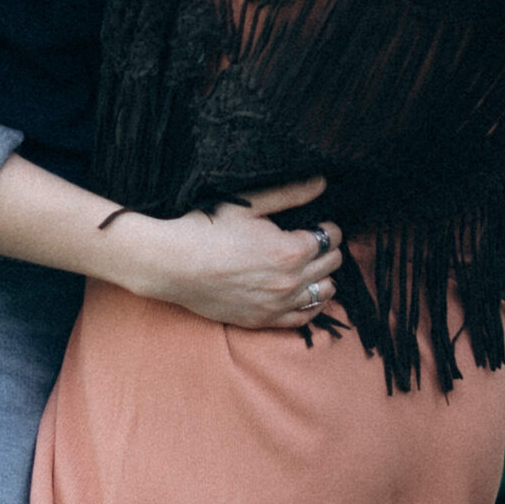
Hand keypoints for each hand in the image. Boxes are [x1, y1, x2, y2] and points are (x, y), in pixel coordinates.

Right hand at [141, 177, 342, 329]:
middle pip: (331, 264)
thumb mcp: (248, 204)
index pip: (330, 238)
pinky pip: (304, 317)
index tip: (318, 223)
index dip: (327, 227)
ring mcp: (277, 306)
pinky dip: (312, 304)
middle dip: (327, 249)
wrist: (173, 265)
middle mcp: (290, 282)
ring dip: (323, 276)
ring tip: (310, 265)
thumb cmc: (207, 230)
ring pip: (324, 292)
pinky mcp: (263, 321)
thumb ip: (289, 194)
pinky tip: (307, 292)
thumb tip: (321, 182)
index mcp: (290, 251)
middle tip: (313, 240)